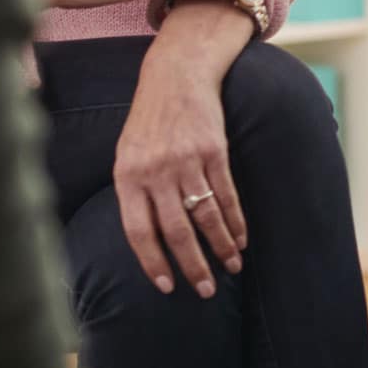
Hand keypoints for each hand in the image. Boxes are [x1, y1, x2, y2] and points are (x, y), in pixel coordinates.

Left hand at [113, 50, 248, 298]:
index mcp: (128, 176)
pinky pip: (227, 194)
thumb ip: (133, 194)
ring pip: (205, 215)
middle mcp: (156, 171)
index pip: (139, 231)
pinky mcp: (214, 150)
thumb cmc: (148, 123)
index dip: (153, 262)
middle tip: (206, 291)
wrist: (176, 76)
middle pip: (176, 230)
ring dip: (221, 246)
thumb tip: (145, 242)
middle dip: (194, 265)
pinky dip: (235, 220)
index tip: (167, 286)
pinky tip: (241, 238)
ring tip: (233, 268)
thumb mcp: (127, 156)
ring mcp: (187, 160)